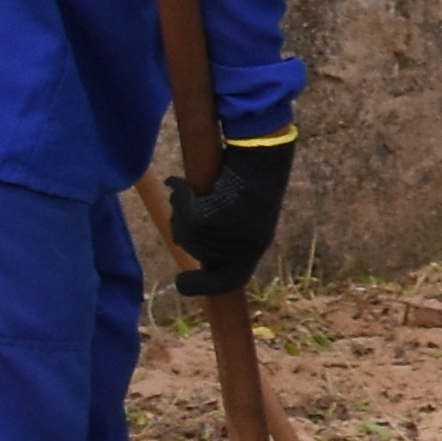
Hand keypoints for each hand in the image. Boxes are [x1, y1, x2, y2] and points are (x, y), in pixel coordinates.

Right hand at [166, 137, 293, 297]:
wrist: (263, 154)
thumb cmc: (254, 178)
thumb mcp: (247, 214)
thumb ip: (226, 234)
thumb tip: (185, 241)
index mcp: (256, 247)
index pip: (230, 281)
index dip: (203, 286)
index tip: (181, 284)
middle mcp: (245, 246)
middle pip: (196, 251)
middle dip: (183, 230)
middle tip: (180, 208)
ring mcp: (231, 233)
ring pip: (186, 231)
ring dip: (180, 209)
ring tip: (185, 190)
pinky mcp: (215, 215)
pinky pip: (184, 213)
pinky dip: (179, 195)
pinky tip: (178, 183)